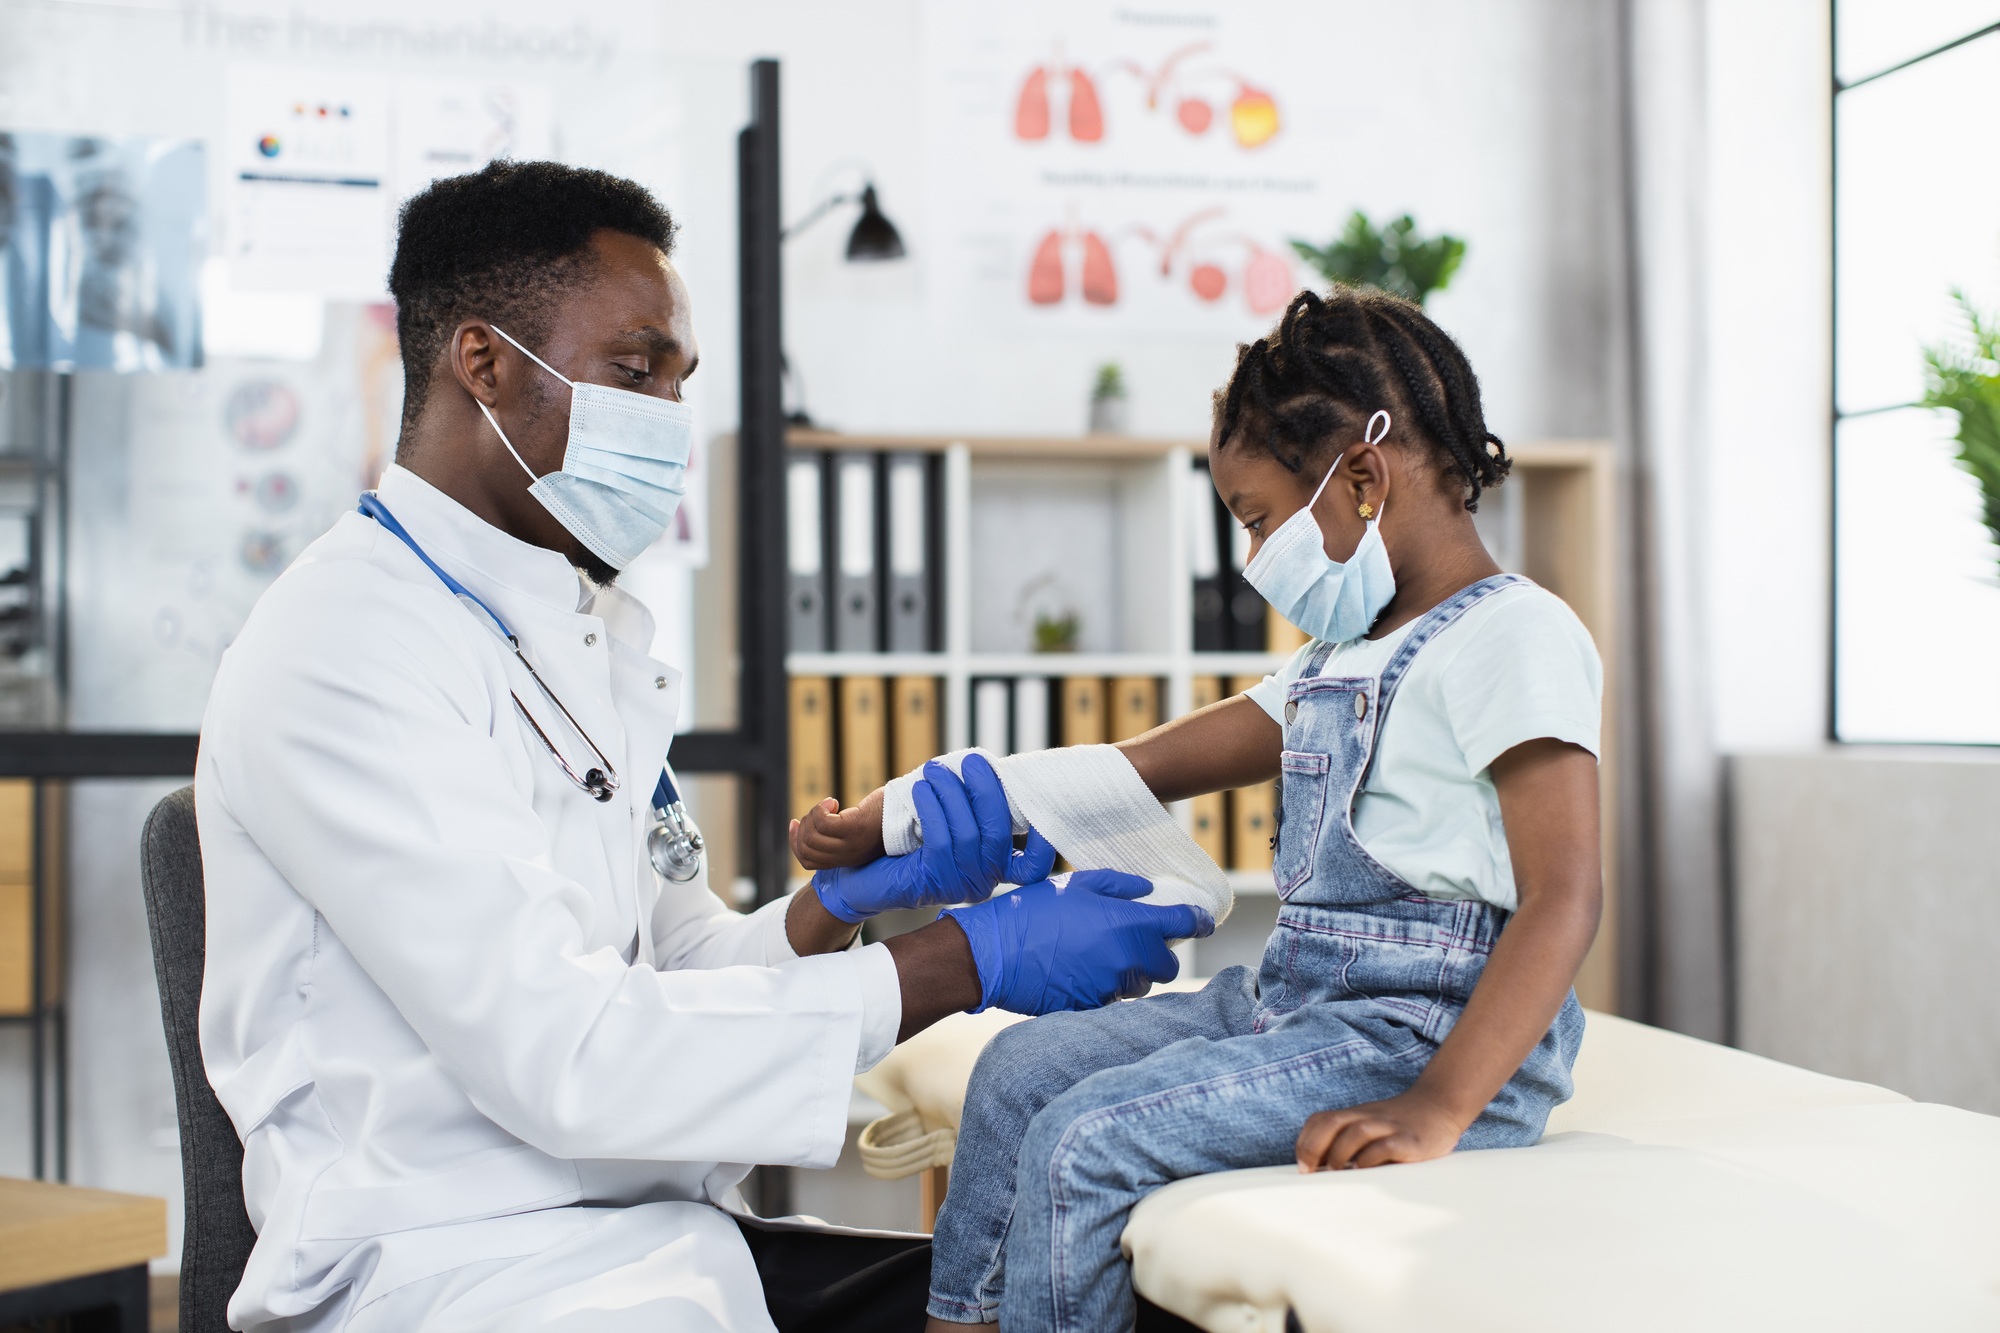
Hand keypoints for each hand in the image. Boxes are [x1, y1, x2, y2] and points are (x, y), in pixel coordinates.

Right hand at [792, 787, 885, 869]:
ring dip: (811, 816)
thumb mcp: (858, 830)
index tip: (794, 822)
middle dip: (802, 827)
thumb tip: (809, 826)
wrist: (910, 808)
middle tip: (817, 811)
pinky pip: (823, 823)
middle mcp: (848, 857)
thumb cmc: (885, 815)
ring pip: (811, 837)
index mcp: (847, 860)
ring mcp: (852, 844)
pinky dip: (820, 809)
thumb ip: (839, 836)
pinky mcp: (856, 828)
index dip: (795, 843)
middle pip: (806, 849)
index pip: (808, 862)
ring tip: (827, 806)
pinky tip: (832, 801)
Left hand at [812, 756, 1054, 922]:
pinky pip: (941, 840)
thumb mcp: (946, 822)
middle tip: (971, 760)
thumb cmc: (906, 843)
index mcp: (994, 869)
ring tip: (934, 770)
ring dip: (952, 794)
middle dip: (986, 791)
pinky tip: (921, 790)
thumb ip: (970, 806)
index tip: (1041, 816)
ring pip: (967, 834)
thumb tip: (986, 769)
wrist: (861, 875)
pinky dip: (933, 809)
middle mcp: (982, 882)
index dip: (1043, 847)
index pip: (1031, 868)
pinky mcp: (931, 881)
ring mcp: (958, 885)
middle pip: (998, 834)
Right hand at [944, 869, 1213, 1015]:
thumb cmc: (1034, 912)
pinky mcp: (1093, 1008)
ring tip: (1097, 954)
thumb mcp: (1077, 885)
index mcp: (1132, 925)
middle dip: (1156, 952)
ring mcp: (1112, 989)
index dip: (1199, 920)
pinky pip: (1112, 999)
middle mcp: (1130, 960)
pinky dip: (1104, 987)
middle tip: (1132, 937)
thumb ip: (1120, 886)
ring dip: (1130, 971)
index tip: (1203, 921)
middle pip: (1166, 964)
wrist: (994, 955)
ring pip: (1139, 983)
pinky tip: (1078, 971)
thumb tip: (1148, 892)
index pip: (1185, 924)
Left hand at [1294, 1089, 1466, 1171]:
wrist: (1440, 1106)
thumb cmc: (1399, 1126)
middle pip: (1332, 1122)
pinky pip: (1385, 1147)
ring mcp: (1389, 1127)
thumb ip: (1349, 1141)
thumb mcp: (1370, 1127)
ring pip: (1356, 1131)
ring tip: (1337, 1172)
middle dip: (1314, 1147)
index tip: (1303, 1166)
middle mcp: (1369, 1117)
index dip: (1305, 1141)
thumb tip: (1320, 1171)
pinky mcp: (1410, 1141)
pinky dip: (1370, 1159)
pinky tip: (1366, 1171)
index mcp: (1356, 1115)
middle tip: (1310, 1172)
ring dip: (1340, 1153)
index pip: (1320, 1120)